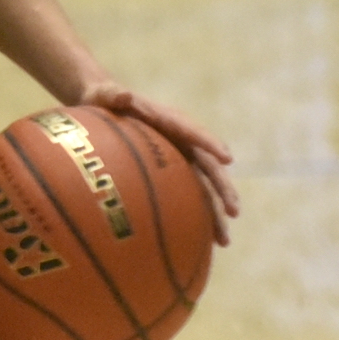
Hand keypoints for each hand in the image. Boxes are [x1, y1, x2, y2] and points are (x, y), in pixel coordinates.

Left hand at [74, 80, 237, 244]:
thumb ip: (114, 95)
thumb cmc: (104, 99)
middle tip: (234, 212)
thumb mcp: (106, 95)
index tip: (226, 158)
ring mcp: (179, 158)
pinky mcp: (171, 172)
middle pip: (208, 168)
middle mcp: (182, 141)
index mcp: (170, 121)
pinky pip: (186, 196)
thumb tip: (122, 94)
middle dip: (223, 190)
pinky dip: (194, 217)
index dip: (210, 144)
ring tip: (223, 241)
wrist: (105, 104)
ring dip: (214, 213)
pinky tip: (199, 244)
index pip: (193, 133)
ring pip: (202, 187)